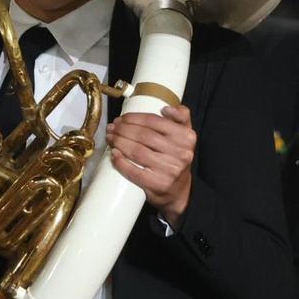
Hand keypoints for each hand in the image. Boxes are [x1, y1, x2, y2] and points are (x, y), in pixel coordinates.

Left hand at [107, 105, 196, 220]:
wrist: (180, 191)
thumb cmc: (177, 159)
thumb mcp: (186, 136)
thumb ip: (182, 117)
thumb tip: (165, 108)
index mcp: (187, 137)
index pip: (154, 121)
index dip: (133, 118)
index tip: (122, 118)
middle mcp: (181, 153)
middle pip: (143, 136)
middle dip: (123, 129)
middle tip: (112, 128)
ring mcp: (170, 170)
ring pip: (137, 151)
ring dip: (119, 142)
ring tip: (111, 138)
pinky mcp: (158, 185)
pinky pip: (135, 171)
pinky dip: (121, 162)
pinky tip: (114, 155)